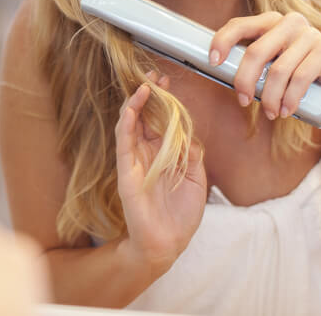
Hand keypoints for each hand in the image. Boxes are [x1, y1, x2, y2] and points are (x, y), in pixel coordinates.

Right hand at [115, 71, 206, 273]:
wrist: (167, 244)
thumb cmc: (181, 216)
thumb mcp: (197, 180)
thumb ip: (193, 154)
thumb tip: (190, 133)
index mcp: (164, 154)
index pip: (161, 120)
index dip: (163, 101)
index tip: (167, 83)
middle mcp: (147, 154)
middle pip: (145, 117)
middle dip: (149, 96)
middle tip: (155, 76)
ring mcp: (134, 161)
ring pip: (131, 125)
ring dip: (136, 104)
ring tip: (144, 86)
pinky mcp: (126, 172)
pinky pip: (123, 143)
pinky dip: (126, 124)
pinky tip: (130, 109)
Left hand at [209, 11, 320, 121]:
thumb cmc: (296, 73)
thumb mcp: (271, 64)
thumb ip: (251, 62)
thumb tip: (218, 70)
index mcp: (269, 21)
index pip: (239, 25)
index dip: (222, 41)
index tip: (213, 62)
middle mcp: (288, 22)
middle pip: (256, 51)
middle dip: (245, 80)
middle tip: (243, 100)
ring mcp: (309, 34)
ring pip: (278, 69)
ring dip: (270, 97)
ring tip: (269, 112)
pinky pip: (300, 77)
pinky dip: (289, 98)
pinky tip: (286, 110)